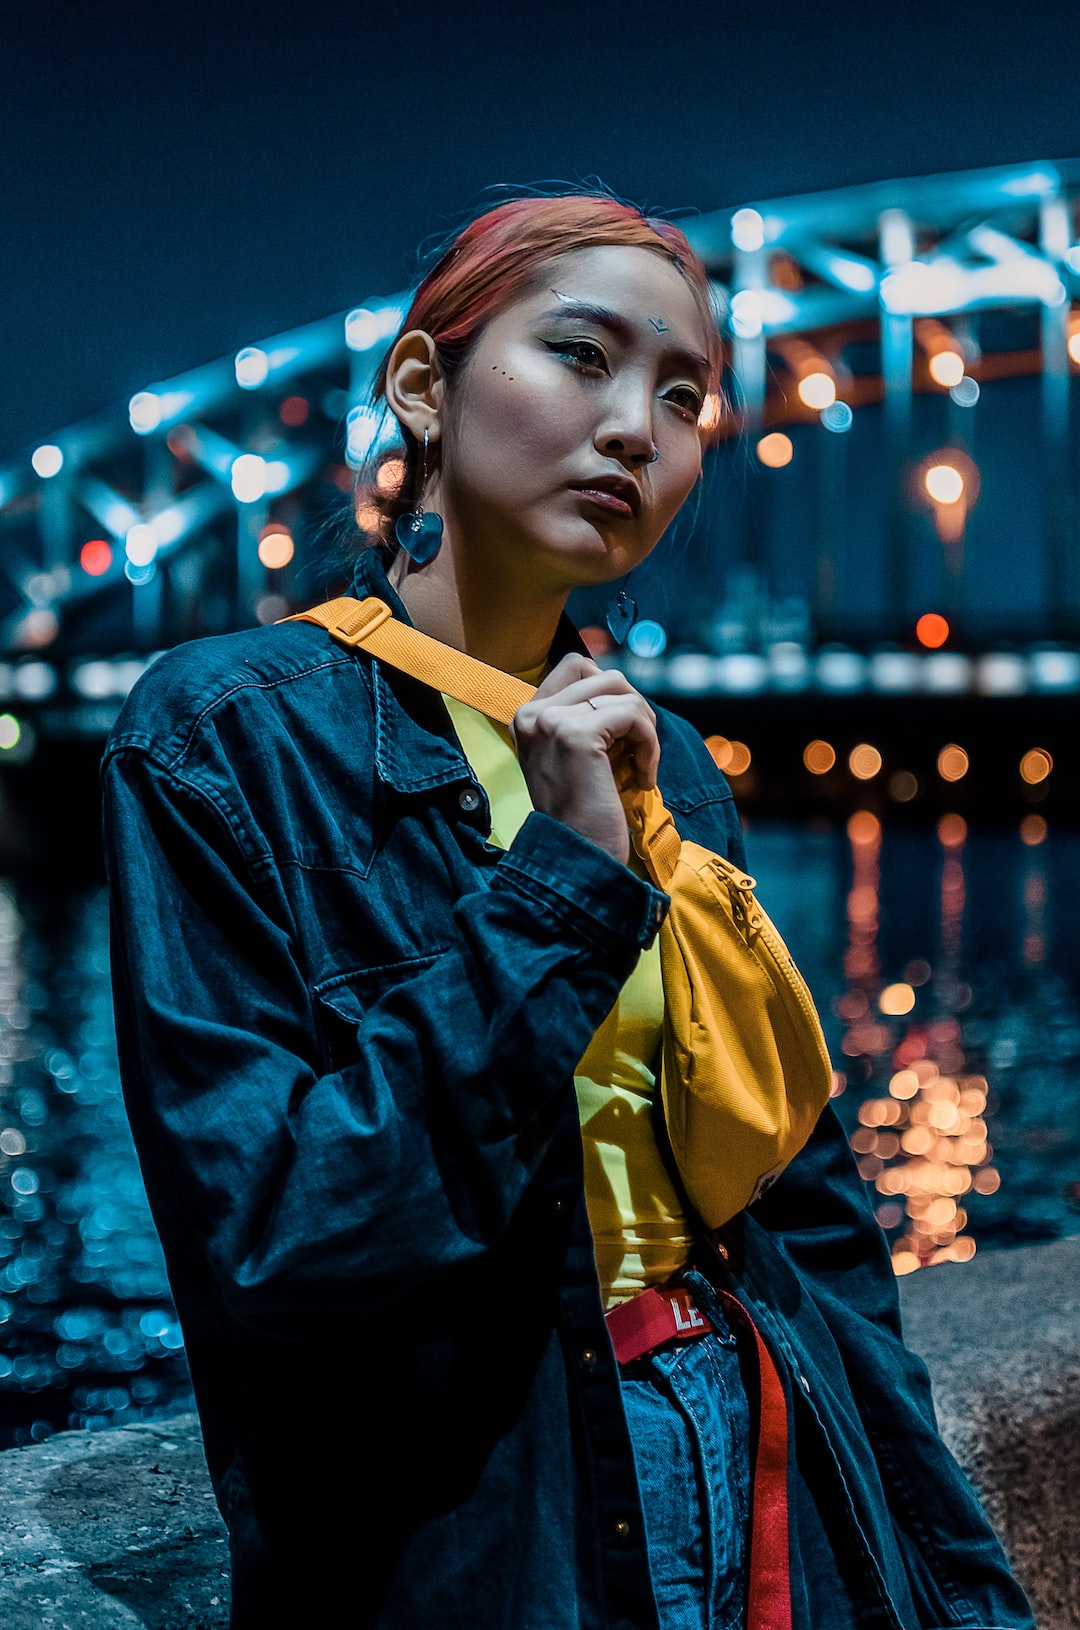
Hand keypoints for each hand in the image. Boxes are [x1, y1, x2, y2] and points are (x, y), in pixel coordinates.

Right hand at [509, 655, 659, 864]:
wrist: (578, 858)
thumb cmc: (583, 815)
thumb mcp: (573, 757)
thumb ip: (583, 718)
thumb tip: (620, 685)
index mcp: (526, 717)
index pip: (577, 667)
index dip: (612, 696)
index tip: (620, 739)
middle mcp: (531, 714)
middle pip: (604, 674)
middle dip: (632, 709)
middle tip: (636, 750)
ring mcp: (550, 722)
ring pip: (621, 690)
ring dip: (643, 726)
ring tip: (639, 765)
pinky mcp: (576, 735)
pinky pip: (633, 716)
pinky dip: (649, 746)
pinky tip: (643, 778)